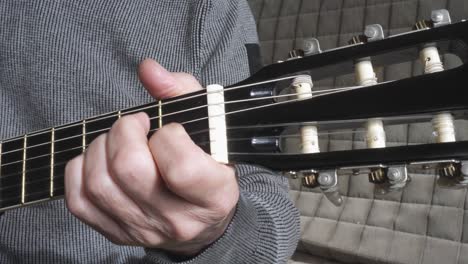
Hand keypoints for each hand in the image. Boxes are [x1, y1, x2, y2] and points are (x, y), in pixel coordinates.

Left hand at [65, 59, 238, 255]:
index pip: (180, 167)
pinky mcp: (116, 232)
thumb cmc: (206, 165)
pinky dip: (80, 170)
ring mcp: (144, 229)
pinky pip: (79, 200)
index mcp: (213, 195)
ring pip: (100, 184)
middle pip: (130, 171)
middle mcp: (178, 220)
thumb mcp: (209, 126)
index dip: (168, 135)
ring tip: (118, 141)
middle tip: (135, 125)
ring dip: (101, 148)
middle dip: (125, 132)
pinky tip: (99, 160)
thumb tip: (148, 70)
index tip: (170, 129)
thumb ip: (182, 91)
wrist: (200, 219)